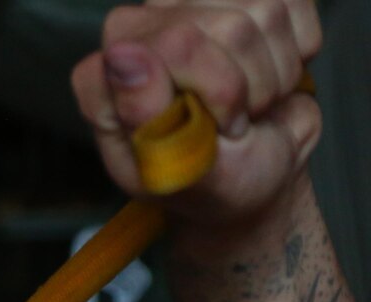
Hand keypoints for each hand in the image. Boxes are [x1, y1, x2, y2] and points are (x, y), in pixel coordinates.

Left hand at [71, 1, 322, 226]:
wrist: (258, 175)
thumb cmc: (210, 182)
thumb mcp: (177, 172)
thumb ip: (145, 115)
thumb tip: (121, 54)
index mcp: (105, 77)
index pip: (175, 43)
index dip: (218, 90)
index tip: (215, 129)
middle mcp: (138, 32)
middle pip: (229, 26)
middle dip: (248, 88)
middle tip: (232, 122)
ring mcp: (185, 9)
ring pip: (263, 13)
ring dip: (273, 76)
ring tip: (248, 106)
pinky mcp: (238, 1)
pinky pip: (293, 5)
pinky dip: (298, 51)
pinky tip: (270, 74)